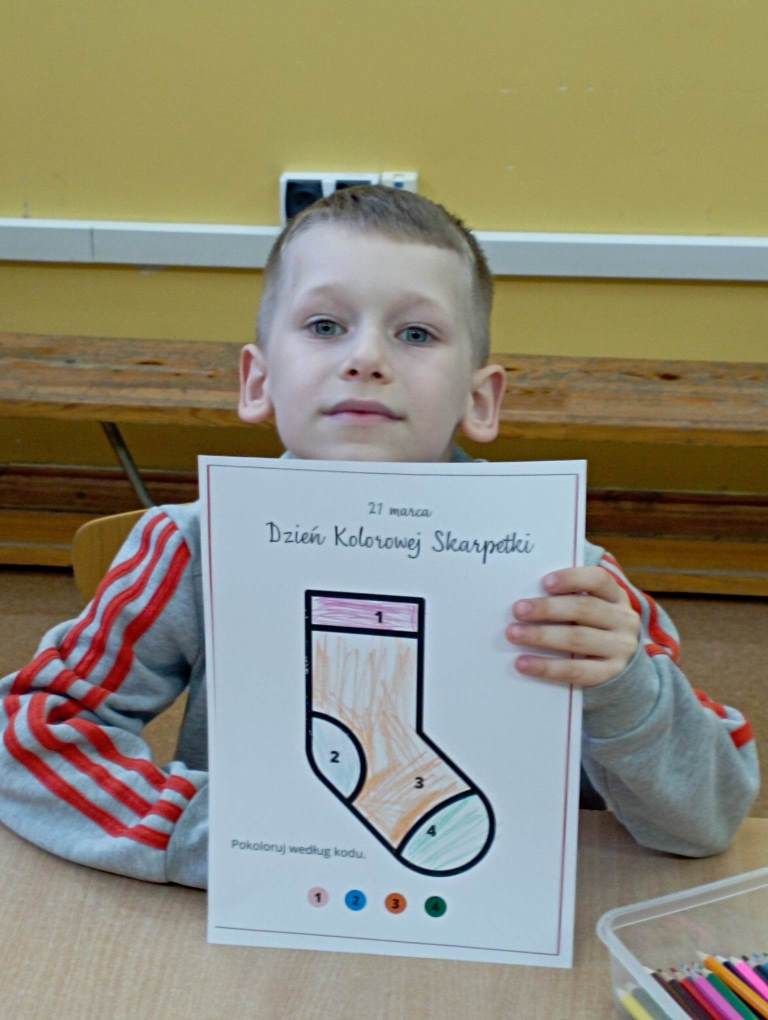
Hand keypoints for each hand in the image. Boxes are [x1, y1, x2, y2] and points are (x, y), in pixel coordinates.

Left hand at [505, 567, 640, 686]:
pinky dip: (547, 667)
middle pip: (584, 609)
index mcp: (615, 596)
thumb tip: (525, 597)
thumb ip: (566, 598)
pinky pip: (576, 671)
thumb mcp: (588, 607)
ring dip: (541, 635)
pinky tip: (523, 663)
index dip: (572, 579)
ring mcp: (620, 648)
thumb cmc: (590, 625)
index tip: (544, 583)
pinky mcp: (611, 674)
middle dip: (547, 608)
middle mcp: (623, 620)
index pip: (598, 580)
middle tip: (517, 610)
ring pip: (577, 639)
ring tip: (513, 634)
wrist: (619, 663)